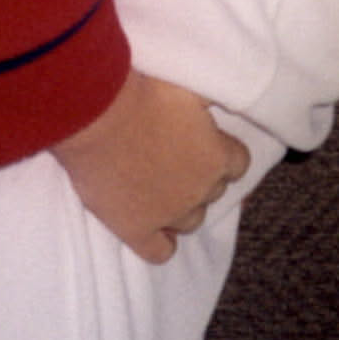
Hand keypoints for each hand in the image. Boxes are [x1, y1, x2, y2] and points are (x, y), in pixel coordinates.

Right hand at [51, 69, 249, 262]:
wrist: (99, 115)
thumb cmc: (148, 93)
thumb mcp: (193, 87)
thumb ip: (215, 98)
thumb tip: (228, 99)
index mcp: (218, 156)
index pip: (239, 164)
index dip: (222, 152)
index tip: (206, 142)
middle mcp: (201, 190)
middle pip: (214, 191)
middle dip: (201, 176)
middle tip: (176, 158)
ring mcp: (169, 214)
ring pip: (191, 221)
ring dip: (183, 207)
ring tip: (163, 188)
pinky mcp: (136, 230)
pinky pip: (160, 252)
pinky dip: (161, 243)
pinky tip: (155, 230)